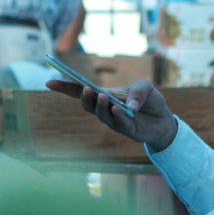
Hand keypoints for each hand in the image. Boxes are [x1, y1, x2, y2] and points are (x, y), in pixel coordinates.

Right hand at [45, 78, 177, 150]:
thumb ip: (137, 91)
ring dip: (100, 106)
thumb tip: (129, 107)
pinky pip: (118, 123)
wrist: (165, 120)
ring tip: (102, 96)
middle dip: (84, 97)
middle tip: (87, 89)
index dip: (64, 88)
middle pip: (86, 104)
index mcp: (104, 95)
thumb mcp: (146, 87)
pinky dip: (117, 115)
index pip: (80, 91)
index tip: (48, 83)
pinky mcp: (126, 130)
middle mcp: (104, 109)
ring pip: (100, 114)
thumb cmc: (151, 102)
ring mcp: (113, 121)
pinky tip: (118, 109)